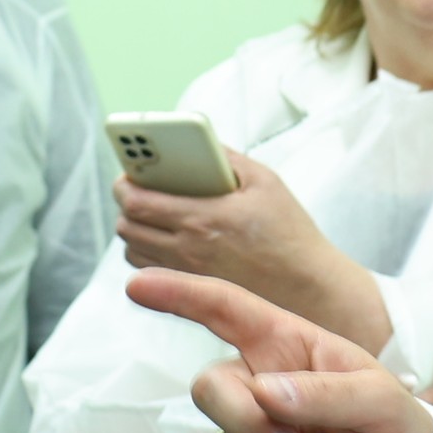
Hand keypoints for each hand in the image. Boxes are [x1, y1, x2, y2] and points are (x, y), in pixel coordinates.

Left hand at [115, 149, 389, 347]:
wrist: (308, 287)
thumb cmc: (290, 232)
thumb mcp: (264, 181)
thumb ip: (226, 157)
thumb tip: (197, 143)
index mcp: (204, 218)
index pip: (137, 202)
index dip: (124, 184)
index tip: (127, 172)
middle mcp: (188, 249)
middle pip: (127, 225)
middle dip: (126, 203)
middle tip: (138, 187)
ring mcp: (186, 274)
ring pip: (132, 250)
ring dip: (134, 227)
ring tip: (151, 210)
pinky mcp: (191, 289)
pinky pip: (148, 270)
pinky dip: (146, 251)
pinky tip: (165, 236)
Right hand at [130, 271, 432, 432]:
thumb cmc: (397, 428)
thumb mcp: (384, 399)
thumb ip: (329, 390)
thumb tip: (266, 392)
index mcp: (286, 347)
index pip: (224, 310)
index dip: (179, 294)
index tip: (137, 284)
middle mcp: (258, 386)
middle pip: (207, 388)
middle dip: (244, 420)